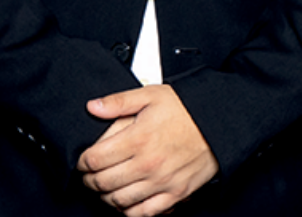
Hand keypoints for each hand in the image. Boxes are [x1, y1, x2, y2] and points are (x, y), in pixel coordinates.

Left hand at [76, 85, 218, 215]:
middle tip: (88, 176)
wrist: (219, 123)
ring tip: (104, 188)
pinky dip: (129, 211)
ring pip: (120, 200)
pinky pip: (144, 212)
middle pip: (103, 182)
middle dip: (89, 180)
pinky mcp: (175, 194)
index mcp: (138, 139)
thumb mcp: (150, 95)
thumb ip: (118, 102)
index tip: (82, 160)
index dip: (82, 162)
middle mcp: (148, 164)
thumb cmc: (186, 109)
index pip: (95, 159)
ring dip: (106, 196)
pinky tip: (125, 202)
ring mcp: (162, 182)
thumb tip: (92, 107)